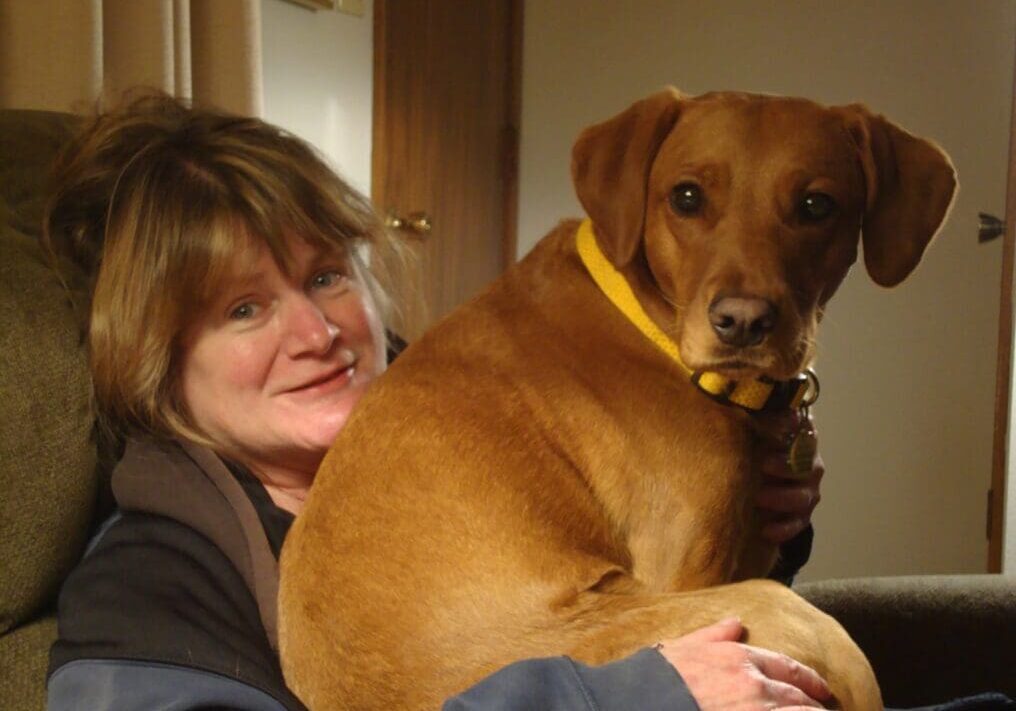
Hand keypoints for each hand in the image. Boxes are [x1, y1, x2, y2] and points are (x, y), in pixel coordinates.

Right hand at [654, 618, 831, 709]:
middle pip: (798, 698)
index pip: (788, 668)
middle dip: (814, 707)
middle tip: (825, 710)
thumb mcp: (685, 648)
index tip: (821, 689)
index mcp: (740, 659)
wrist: (642, 702)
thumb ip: (714, 635)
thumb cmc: (658, 678)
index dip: (809, 680)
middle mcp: (755, 687)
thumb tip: (735, 622)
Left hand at [753, 410, 823, 543]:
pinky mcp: (802, 514)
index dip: (790, 428)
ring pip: (803, 495)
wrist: (761, 479)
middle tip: (761, 464)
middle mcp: (809, 461)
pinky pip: (798, 523)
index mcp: (799, 435)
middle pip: (806, 464)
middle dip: (785, 466)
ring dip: (781, 497)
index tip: (773, 429)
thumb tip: (732, 397)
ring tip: (757, 498)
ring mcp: (808, 489)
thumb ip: (752, 416)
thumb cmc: (753, 444)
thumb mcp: (752, 427)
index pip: (802, 428)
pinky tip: (765, 529)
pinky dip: (783, 528)